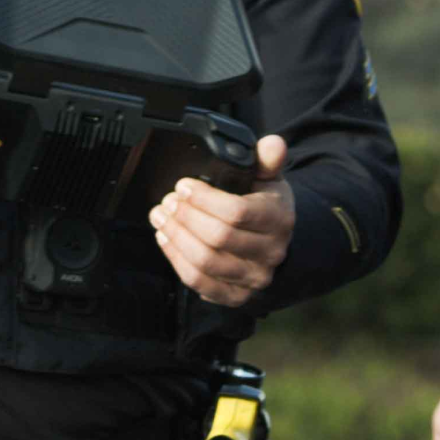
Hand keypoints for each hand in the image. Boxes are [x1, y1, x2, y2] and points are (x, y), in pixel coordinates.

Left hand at [148, 133, 294, 307]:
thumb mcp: (269, 178)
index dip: (204, 199)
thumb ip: (267, 158)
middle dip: (185, 217)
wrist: (275, 240)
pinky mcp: (236, 295)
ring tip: (161, 218)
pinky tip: (166, 241)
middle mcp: (269, 252)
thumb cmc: (266, 203)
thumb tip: (272, 143)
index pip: (237, 212)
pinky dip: (177, 261)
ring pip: (205, 262)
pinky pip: (200, 283)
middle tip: (168, 202)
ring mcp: (253, 277)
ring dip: (176, 238)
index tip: (183, 186)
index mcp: (278, 219)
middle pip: (218, 238)